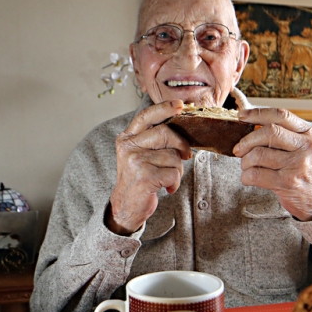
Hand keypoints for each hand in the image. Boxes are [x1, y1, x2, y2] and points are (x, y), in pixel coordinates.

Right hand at [107, 100, 191, 234]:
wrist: (126, 206)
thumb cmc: (139, 178)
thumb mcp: (140, 154)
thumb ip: (154, 140)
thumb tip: (182, 129)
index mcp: (127, 138)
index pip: (146, 116)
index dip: (164, 108)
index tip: (180, 105)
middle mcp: (128, 146)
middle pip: (165, 133)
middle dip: (181, 144)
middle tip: (186, 155)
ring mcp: (135, 161)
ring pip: (173, 155)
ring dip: (178, 169)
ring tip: (168, 178)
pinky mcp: (144, 177)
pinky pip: (173, 173)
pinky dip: (175, 183)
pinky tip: (166, 188)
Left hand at [232, 108, 311, 220]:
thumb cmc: (298, 167)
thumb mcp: (298, 146)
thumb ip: (279, 133)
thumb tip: (246, 123)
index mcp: (308, 132)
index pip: (280, 115)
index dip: (257, 114)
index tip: (240, 116)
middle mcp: (305, 146)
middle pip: (269, 133)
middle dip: (247, 140)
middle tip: (238, 149)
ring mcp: (297, 165)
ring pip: (259, 154)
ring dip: (245, 161)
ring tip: (246, 165)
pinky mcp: (287, 183)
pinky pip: (256, 174)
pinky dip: (246, 176)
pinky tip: (248, 178)